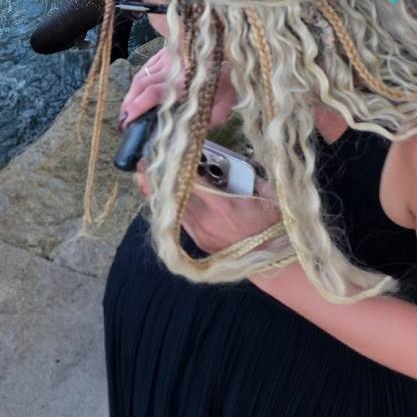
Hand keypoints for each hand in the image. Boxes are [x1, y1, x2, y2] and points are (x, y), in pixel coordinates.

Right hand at [118, 46, 237, 128]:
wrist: (223, 41)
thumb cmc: (227, 74)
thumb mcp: (228, 97)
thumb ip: (215, 116)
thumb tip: (199, 129)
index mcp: (186, 80)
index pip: (155, 92)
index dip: (139, 106)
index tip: (129, 120)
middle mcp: (172, 67)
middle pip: (143, 85)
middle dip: (130, 105)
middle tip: (124, 122)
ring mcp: (166, 58)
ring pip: (142, 76)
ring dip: (131, 95)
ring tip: (126, 112)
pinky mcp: (164, 53)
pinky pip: (146, 69)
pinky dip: (137, 83)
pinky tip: (134, 94)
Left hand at [135, 159, 280, 252]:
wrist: (274, 264)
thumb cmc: (275, 227)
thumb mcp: (266, 194)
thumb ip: (246, 175)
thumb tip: (228, 160)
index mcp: (222, 205)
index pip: (188, 180)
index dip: (173, 166)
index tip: (161, 152)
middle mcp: (205, 220)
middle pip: (170, 196)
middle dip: (154, 179)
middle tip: (141, 162)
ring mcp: (199, 233)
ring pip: (170, 209)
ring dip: (158, 193)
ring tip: (144, 176)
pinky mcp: (198, 242)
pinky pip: (179, 220)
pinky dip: (171, 206)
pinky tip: (165, 196)